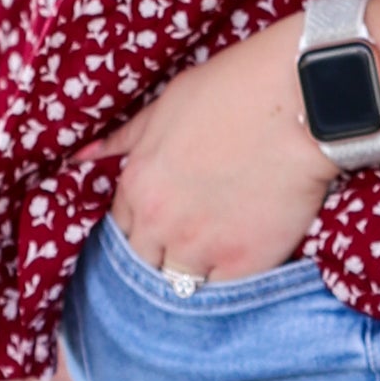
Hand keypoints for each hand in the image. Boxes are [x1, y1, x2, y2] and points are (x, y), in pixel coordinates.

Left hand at [81, 24, 333, 283]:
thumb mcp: (166, 103)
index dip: (141, 227)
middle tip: (189, 242)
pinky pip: (221, 291)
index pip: (120, 227)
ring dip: (190, 274)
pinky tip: (238, 264)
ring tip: (213, 257)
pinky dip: (226, 283)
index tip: (161, 223)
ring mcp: (200, 246)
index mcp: (137, 183)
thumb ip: (125, 138)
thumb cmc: (234, 89)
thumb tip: (81, 157)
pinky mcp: (243, 262)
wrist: (298, 99)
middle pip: (143, 263)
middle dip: (159, 255)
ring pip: (177, 284)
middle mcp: (160, 221)